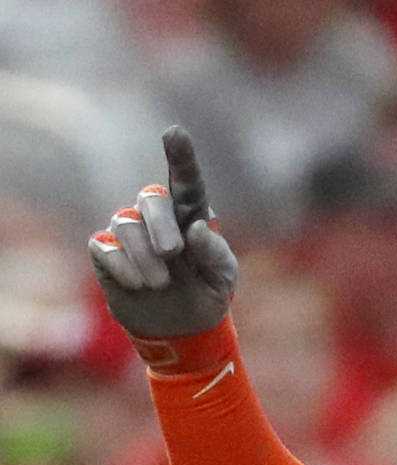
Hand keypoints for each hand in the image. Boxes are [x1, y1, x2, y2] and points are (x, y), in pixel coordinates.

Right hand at [88, 126, 237, 340]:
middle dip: (161, 225)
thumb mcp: (223, 279)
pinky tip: (136, 284)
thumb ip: (216, 253)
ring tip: (160, 284)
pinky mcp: (106, 252)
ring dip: (145, 257)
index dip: (180, 158)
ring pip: (127, 224)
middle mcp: (157, 216)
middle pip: (151, 198)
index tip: (174, 134)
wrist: (180, 330)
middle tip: (172, 254)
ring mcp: (130, 231)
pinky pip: (104, 246)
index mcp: (190, 215)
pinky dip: (122, 266)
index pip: (186, 183)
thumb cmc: (205, 293)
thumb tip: (196, 227)